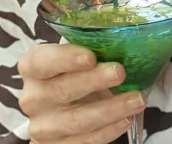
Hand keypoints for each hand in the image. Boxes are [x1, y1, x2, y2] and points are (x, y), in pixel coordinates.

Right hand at [18, 43, 145, 143]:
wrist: (71, 103)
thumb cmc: (79, 69)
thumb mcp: (82, 53)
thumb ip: (96, 45)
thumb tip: (132, 37)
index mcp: (33, 66)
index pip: (41, 61)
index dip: (65, 58)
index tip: (91, 57)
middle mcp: (33, 96)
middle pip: (62, 90)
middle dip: (94, 81)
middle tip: (120, 73)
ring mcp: (43, 125)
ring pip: (76, 120)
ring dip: (110, 109)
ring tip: (137, 99)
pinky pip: (83, 141)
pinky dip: (108, 131)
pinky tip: (126, 119)